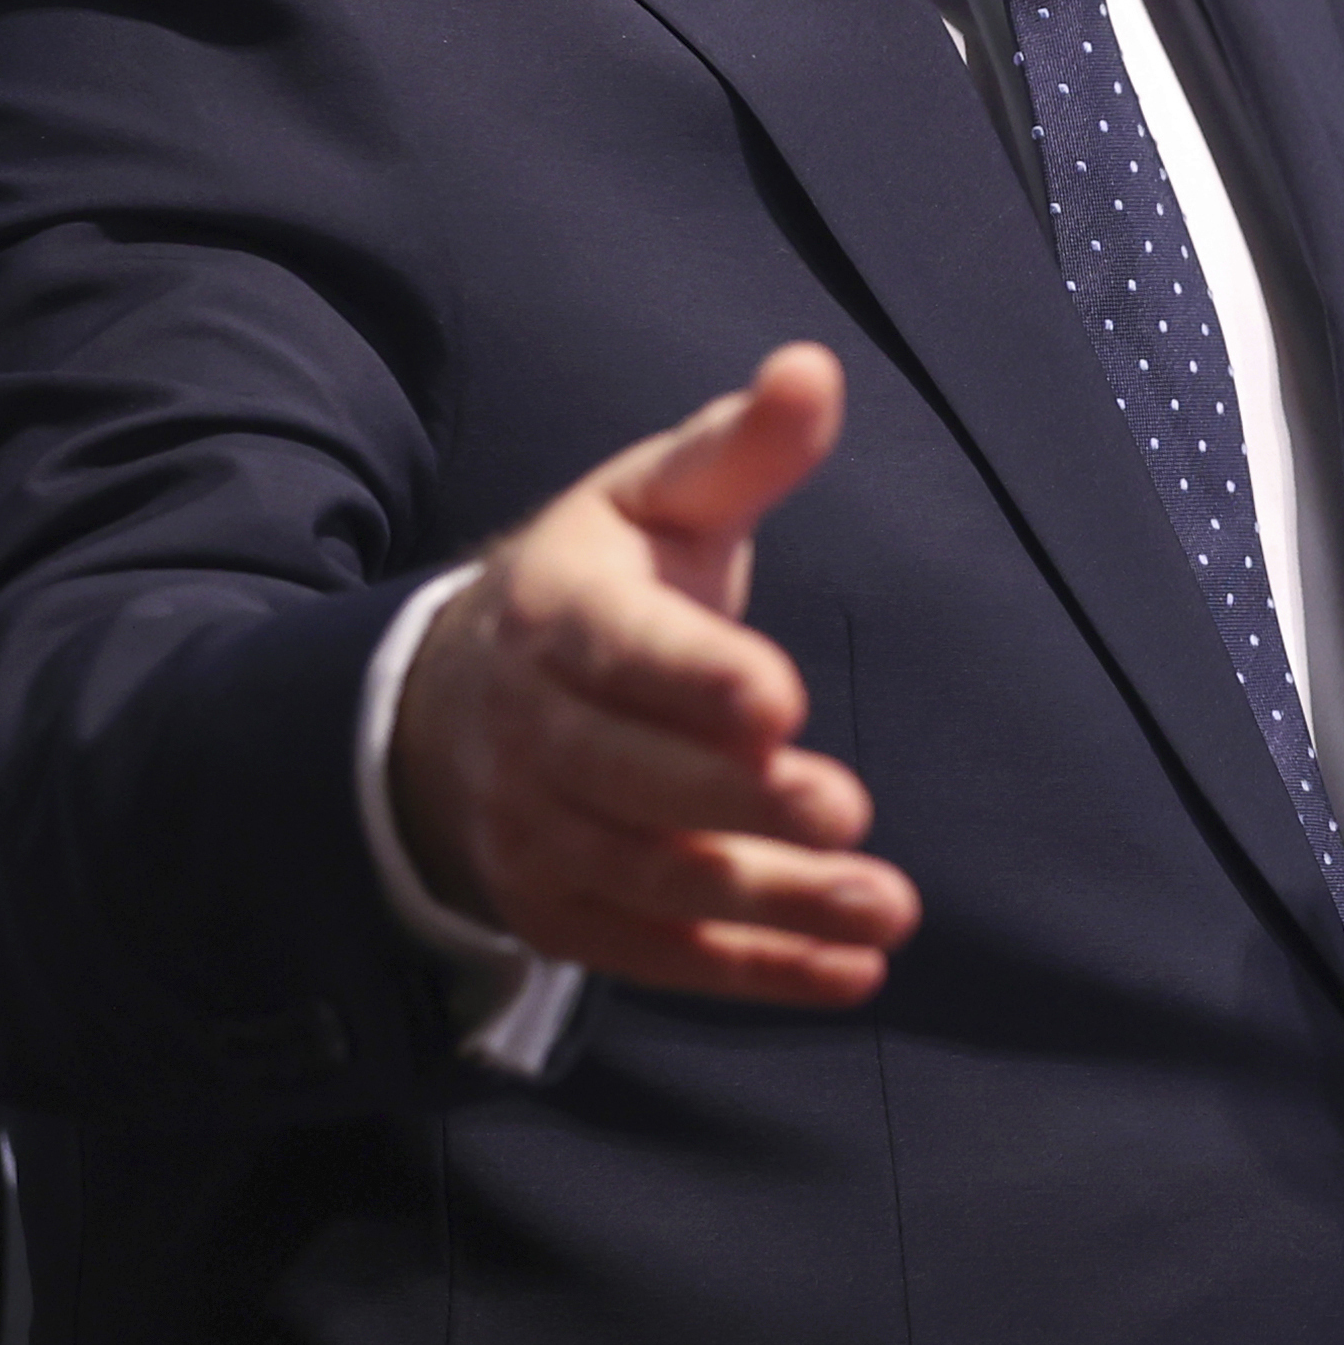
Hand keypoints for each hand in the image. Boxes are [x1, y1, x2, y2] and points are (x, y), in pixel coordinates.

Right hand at [387, 345, 920, 1004]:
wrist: (457, 695)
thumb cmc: (601, 582)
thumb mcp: (658, 497)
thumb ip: (742, 449)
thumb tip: (813, 369)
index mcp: (560, 615)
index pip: (621, 652)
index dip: (694, 680)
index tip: (780, 700)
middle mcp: (536, 733)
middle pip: (633, 782)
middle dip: (739, 805)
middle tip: (846, 811)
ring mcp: (541, 833)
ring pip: (654, 879)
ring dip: (770, 901)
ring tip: (886, 908)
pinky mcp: (562, 911)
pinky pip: (654, 954)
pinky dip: (750, 973)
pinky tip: (850, 975)